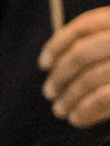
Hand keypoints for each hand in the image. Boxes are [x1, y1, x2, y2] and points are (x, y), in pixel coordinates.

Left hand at [41, 5, 109, 126]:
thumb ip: (97, 46)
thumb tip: (56, 64)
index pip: (84, 26)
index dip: (58, 44)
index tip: (43, 64)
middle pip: (81, 54)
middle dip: (60, 75)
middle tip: (48, 93)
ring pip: (90, 79)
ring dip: (69, 98)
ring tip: (59, 111)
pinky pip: (103, 99)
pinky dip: (86, 110)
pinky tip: (76, 119)